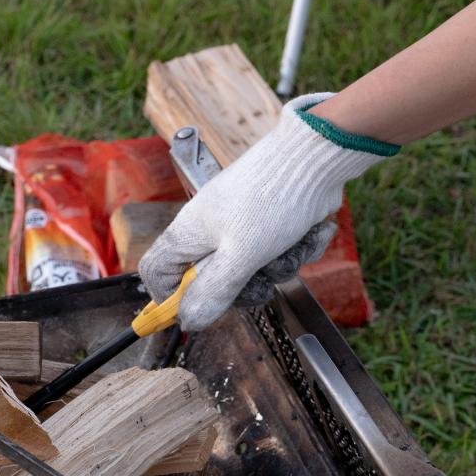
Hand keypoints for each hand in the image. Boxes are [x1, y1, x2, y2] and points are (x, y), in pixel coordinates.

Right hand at [138, 93, 392, 330]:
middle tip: (262, 278)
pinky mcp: (272, 225)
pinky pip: (279, 255)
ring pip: (254, 272)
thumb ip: (214, 291)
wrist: (319, 155)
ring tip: (293, 244)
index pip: (156, 271)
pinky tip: (308, 232)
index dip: (170, 297)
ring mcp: (243, 227)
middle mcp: (212, 230)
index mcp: (190, 233)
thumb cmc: (272, 197)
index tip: (197, 311)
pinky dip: (298, 248)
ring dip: (280, 265)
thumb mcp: (242, 255)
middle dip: (247, 286)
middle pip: (213, 283)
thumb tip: (189, 320)